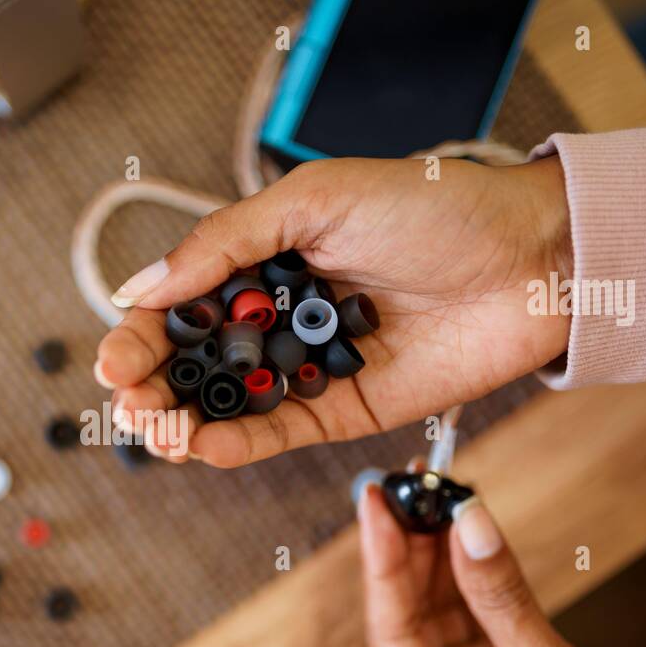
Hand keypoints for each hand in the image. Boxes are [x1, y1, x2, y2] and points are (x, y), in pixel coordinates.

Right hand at [94, 156, 572, 465]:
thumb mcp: (318, 199)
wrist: (533, 260)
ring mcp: (306, 367)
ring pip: (225, 404)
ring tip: (154, 427)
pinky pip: (275, 434)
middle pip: (192, 360)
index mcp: (263, 260)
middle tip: (127, 401)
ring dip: (180, 421)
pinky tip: (200, 446)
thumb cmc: (433, 209)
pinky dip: (234, 445)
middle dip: (150, 385)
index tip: (113, 360)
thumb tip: (139, 285)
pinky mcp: (341, 411)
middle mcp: (278, 316)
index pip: (180, 303)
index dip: (140, 335)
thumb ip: (226, 241)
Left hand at [357, 480, 645, 646]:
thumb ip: (504, 600)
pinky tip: (468, 527)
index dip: (381, 564)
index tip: (376, 504)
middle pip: (411, 614)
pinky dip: (478, 568)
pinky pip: (485, 607)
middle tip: (406, 483)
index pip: (390, 634)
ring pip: (446, 606)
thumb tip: (467, 524)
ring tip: (435, 492)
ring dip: (440, 551)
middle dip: (408, 548)